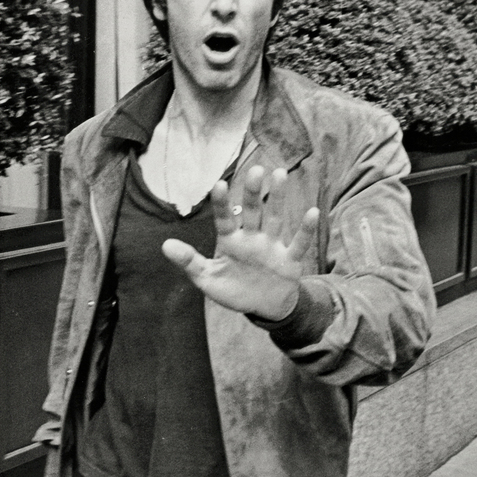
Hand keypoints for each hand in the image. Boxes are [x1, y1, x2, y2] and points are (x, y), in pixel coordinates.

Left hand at [163, 165, 318, 320]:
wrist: (265, 307)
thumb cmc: (234, 290)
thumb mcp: (208, 279)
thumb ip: (189, 262)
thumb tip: (164, 246)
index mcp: (230, 241)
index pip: (224, 219)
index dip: (221, 203)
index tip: (218, 184)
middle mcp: (252, 238)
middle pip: (252, 211)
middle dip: (252, 192)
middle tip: (255, 170)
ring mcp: (272, 246)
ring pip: (275, 218)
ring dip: (278, 198)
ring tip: (280, 174)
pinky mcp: (290, 259)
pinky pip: (298, 243)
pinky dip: (305, 230)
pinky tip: (312, 212)